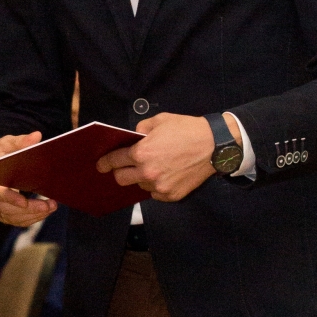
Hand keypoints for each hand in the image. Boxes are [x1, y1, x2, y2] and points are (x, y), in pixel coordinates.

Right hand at [0, 132, 57, 226]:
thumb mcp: (5, 144)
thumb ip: (20, 141)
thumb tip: (37, 136)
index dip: (10, 198)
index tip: (24, 203)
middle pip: (7, 208)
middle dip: (30, 209)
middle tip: (50, 205)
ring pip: (11, 217)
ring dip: (32, 215)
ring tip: (50, 208)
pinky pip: (13, 220)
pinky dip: (29, 219)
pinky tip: (42, 213)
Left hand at [97, 112, 224, 202]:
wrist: (214, 146)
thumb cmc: (187, 130)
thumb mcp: (160, 121)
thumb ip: (141, 129)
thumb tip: (133, 137)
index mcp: (141, 153)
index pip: (114, 161)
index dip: (105, 163)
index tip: (101, 165)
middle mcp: (147, 173)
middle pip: (121, 179)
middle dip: (120, 172)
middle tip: (127, 166)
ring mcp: (159, 187)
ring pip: (140, 185)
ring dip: (142, 177)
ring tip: (156, 166)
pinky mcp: (171, 195)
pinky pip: (156, 193)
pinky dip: (157, 185)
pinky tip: (168, 174)